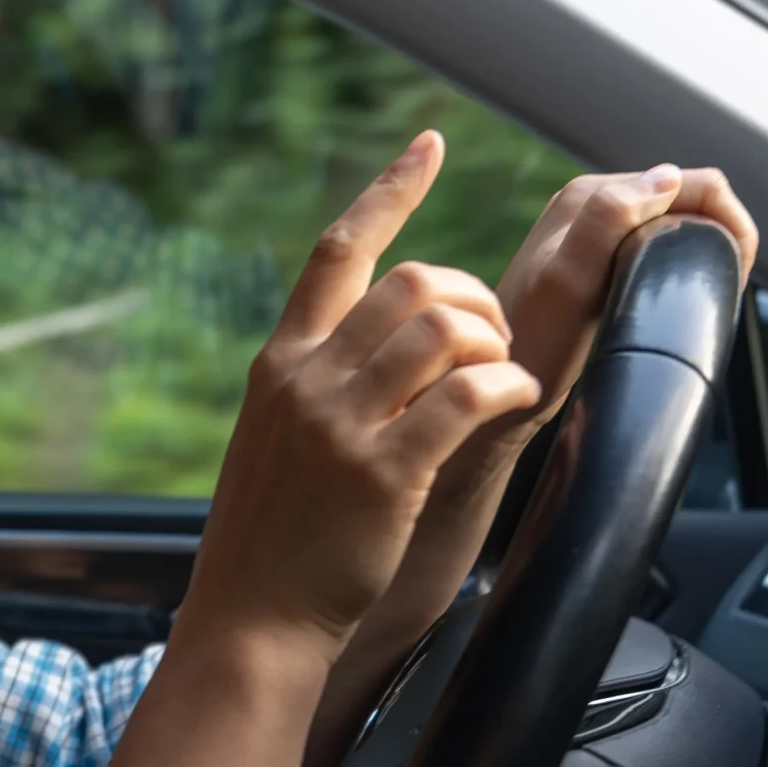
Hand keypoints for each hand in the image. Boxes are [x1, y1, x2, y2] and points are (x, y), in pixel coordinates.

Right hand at [180, 136, 540, 668]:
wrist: (250, 622)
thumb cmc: (273, 542)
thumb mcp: (275, 442)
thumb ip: (316, 385)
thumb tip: (377, 342)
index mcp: (280, 364)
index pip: (336, 249)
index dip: (389, 190)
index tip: (430, 144)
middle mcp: (306, 380)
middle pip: (409, 281)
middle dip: (471, 294)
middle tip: (492, 338)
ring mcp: (341, 425)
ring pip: (441, 328)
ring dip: (494, 339)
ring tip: (506, 375)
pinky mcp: (382, 473)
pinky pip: (465, 396)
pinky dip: (505, 384)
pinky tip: (517, 397)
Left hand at [495, 159, 756, 426]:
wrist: (494, 389)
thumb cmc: (532, 344)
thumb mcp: (570, 280)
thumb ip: (609, 220)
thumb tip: (667, 177)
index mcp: (592, 194)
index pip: (693, 183)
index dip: (728, 223)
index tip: (734, 277)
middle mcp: (594, 204)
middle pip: (692, 200)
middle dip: (722, 236)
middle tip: (723, 293)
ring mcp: (596, 233)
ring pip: (680, 225)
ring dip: (706, 252)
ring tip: (707, 299)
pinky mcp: (599, 263)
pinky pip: (661, 247)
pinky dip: (685, 266)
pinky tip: (680, 302)